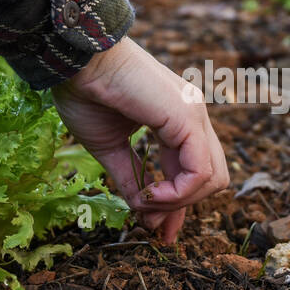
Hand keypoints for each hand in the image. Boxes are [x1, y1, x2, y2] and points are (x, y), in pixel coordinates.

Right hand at [52, 37, 228, 242]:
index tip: (155, 228)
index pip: (195, 170)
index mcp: (177, 121)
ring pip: (213, 178)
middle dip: (183, 207)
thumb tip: (143, 212)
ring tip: (146, 202)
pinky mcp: (187, 118)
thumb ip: (130, 179)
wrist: (75, 60)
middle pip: (212, 177)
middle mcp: (193, 117)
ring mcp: (194, 115)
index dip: (178, 204)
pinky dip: (178, 192)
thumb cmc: (86, 94)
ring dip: (179, 201)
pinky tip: (151, 193)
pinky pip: (200, 171)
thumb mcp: (109, 148)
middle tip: (152, 223)